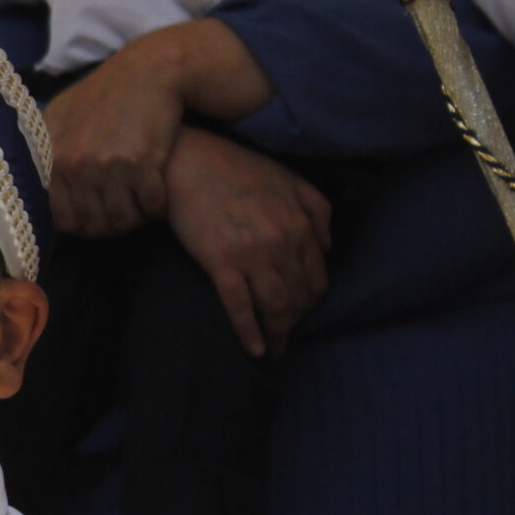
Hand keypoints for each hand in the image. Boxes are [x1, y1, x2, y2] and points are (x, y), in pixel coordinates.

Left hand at [43, 33, 190, 235]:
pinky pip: (150, 205)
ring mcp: (106, 165)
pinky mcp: (140, 163)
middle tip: (123, 214)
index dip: (82, 226)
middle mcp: (74, 164)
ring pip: (121, 220)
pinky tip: (157, 193)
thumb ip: (44, 152)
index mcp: (52, 158)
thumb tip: (31, 187)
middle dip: (110, 226)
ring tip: (140, 205)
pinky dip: (157, 205)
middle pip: (92, 224)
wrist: (149, 69)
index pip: (61, 220)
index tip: (96, 217)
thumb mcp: (61, 115)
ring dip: (135, 218)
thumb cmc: (105, 93)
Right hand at [161, 129, 331, 357]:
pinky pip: (240, 307)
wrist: (188, 163)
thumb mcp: (290, 179)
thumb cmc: (236, 169)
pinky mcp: (221, 262)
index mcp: (300, 223)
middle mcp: (282, 241)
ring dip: (279, 334)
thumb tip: (327, 248)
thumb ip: (317, 211)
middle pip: (298, 298)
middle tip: (287, 338)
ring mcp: (252, 254)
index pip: (317, 279)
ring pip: (276, 306)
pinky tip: (255, 350)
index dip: (311, 304)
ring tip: (276, 350)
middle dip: (296, 323)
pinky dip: (250, 333)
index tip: (301, 315)